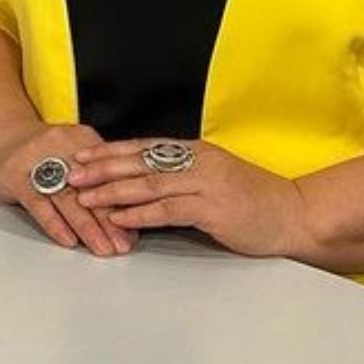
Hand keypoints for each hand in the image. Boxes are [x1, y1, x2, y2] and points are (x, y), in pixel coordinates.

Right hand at [0, 120, 138, 257]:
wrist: (1, 139)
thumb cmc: (45, 151)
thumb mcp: (74, 151)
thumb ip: (98, 175)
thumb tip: (127, 209)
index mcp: (83, 139)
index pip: (109, 174)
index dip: (125, 200)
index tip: (136, 226)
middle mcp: (63, 147)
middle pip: (91, 187)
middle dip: (110, 220)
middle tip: (123, 244)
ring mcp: (38, 161)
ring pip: (68, 198)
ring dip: (87, 227)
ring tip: (102, 247)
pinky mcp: (16, 176)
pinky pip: (39, 204)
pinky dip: (56, 224)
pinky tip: (69, 241)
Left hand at [67, 138, 310, 258]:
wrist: (292, 213)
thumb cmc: (254, 200)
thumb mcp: (216, 179)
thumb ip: (183, 177)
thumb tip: (145, 182)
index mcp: (197, 151)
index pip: (145, 147)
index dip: (111, 151)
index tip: (82, 154)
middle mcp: (198, 161)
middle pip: (141, 161)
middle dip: (102, 166)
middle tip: (70, 171)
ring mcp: (205, 182)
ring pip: (149, 183)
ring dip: (113, 190)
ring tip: (84, 195)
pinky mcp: (212, 208)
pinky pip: (168, 209)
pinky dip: (139, 213)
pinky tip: (118, 217)